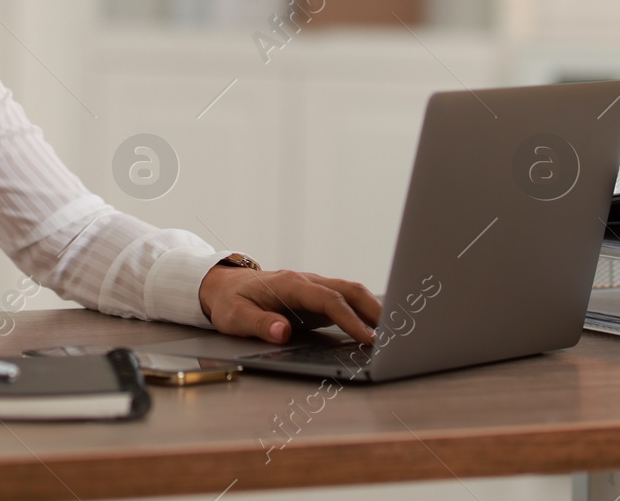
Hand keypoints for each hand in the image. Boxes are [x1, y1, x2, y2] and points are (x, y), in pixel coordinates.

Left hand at [198, 265, 380, 344]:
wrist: (223, 286)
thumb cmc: (229, 301)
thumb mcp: (234, 316)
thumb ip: (258, 323)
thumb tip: (281, 332)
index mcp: (289, 284)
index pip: (327, 300)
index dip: (349, 319)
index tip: (368, 338)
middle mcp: (306, 282)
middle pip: (349, 290)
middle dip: (374, 310)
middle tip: (396, 335)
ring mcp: (313, 288)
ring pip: (351, 292)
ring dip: (373, 310)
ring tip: (395, 333)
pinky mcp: (315, 298)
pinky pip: (345, 301)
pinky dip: (364, 312)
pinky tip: (376, 329)